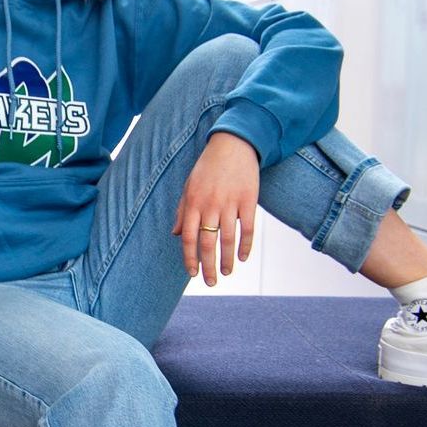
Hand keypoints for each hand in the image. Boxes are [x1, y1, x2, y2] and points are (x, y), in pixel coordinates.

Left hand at [172, 132, 259, 285]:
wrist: (233, 144)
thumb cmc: (208, 167)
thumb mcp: (189, 186)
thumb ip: (183, 211)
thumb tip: (177, 235)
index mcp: (193, 203)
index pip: (189, 238)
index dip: (190, 258)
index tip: (192, 273)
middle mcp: (210, 205)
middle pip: (208, 243)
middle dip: (208, 266)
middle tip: (211, 282)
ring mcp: (231, 203)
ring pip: (228, 239)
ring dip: (227, 260)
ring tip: (227, 272)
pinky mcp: (249, 200)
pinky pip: (248, 228)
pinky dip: (246, 245)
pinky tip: (243, 257)